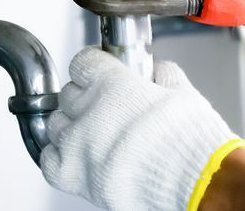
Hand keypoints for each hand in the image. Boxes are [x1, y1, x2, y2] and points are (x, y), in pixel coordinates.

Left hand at [41, 47, 239, 210]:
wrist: (195, 182)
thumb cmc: (190, 140)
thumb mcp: (183, 93)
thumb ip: (165, 76)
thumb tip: (158, 71)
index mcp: (112, 85)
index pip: (83, 62)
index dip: (93, 66)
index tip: (99, 70)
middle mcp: (89, 112)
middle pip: (68, 94)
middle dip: (85, 96)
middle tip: (103, 105)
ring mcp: (77, 145)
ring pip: (55, 124)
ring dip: (71, 125)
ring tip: (91, 131)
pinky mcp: (74, 176)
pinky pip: (49, 159)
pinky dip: (58, 155)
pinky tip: (75, 154)